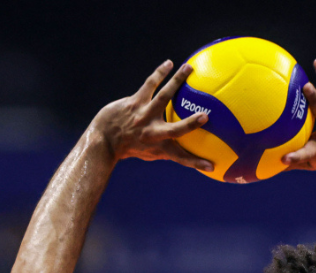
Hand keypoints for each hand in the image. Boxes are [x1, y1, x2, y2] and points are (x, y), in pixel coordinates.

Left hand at [91, 61, 212, 171]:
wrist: (103, 141)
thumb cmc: (130, 147)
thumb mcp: (151, 153)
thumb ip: (170, 150)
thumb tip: (190, 153)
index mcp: (159, 147)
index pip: (181, 159)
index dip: (197, 163)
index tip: (211, 166)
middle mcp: (152, 133)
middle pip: (175, 130)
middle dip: (189, 125)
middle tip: (205, 116)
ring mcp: (143, 116)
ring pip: (163, 97)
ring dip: (176, 81)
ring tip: (188, 68)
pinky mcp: (134, 102)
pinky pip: (150, 84)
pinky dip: (160, 73)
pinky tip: (169, 64)